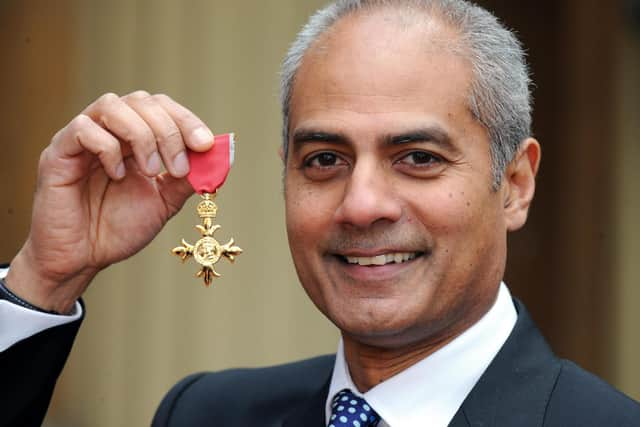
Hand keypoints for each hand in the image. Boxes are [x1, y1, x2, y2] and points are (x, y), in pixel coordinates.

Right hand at [6, 91, 213, 312]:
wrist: (81, 258)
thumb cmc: (117, 229)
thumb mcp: (164, 202)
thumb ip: (187, 179)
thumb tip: (219, 158)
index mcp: (134, 138)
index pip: (162, 108)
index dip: (186, 120)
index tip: (206, 144)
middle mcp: (108, 131)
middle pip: (141, 101)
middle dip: (169, 130)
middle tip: (179, 166)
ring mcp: (81, 139)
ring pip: (112, 106)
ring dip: (142, 135)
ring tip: (151, 171)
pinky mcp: (58, 153)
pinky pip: (83, 129)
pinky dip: (108, 148)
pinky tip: (118, 175)